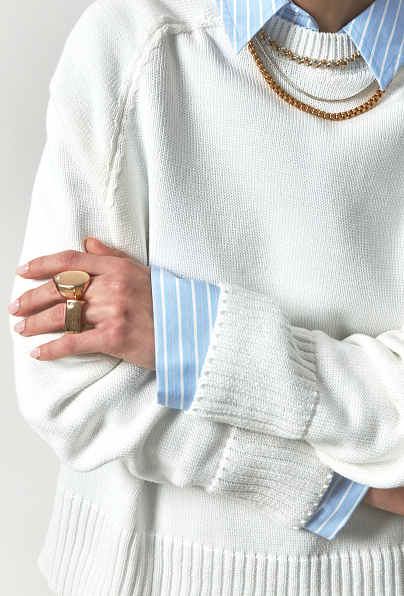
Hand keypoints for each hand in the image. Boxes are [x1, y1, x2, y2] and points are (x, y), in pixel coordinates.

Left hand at [8, 237, 154, 369]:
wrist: (193, 330)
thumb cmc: (168, 302)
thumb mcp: (142, 271)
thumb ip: (112, 256)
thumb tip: (87, 242)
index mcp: (117, 267)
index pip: (70, 261)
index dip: (41, 265)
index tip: (22, 272)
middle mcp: (112, 286)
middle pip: (60, 289)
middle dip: (31, 299)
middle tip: (15, 307)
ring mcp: (113, 312)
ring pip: (62, 315)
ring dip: (36, 324)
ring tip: (22, 329)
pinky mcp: (115, 338)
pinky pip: (74, 343)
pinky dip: (52, 350)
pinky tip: (38, 353)